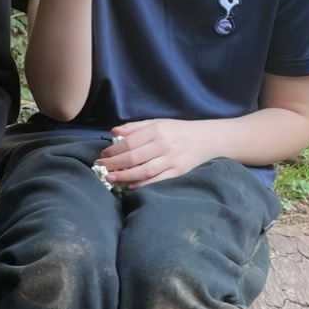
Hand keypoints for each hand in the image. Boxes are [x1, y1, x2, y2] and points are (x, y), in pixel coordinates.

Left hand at [96, 119, 212, 189]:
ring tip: (111, 178)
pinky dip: (143, 185)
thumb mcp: (157, 123)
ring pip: (145, 171)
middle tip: (102, 168)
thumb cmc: (177, 131)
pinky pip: (158, 181)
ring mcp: (172, 160)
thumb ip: (135, 127)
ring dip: (125, 176)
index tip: (103, 154)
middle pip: (135, 157)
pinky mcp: (179, 173)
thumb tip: (113, 132)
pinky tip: (130, 186)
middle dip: (115, 164)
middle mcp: (164, 145)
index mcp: (157, 131)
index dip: (114, 150)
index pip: (130, 142)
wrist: (206, 139)